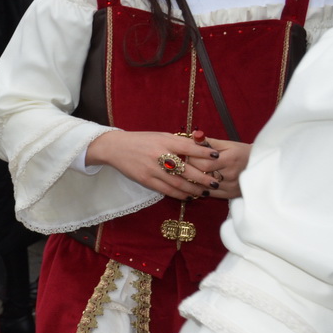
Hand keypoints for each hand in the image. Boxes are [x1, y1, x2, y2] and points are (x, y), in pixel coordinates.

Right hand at [83, 130, 220, 200]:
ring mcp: (152, 169)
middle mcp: (159, 155)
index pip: (188, 148)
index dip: (204, 153)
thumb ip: (179, 142)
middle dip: (203, 178)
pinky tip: (188, 196)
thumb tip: (202, 146)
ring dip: (193, 189)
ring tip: (205, 192)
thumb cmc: (141, 140)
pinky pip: (166, 190)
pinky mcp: (146, 180)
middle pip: (186, 170)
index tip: (217, 157)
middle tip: (215, 182)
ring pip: (178, 183)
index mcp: (164, 141)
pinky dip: (179, 194)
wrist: (116, 148)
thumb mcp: (160, 136)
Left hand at [182, 137, 249, 199]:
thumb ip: (210, 142)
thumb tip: (194, 135)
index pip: (204, 163)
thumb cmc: (241, 153)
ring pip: (204, 186)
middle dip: (191, 168)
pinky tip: (196, 182)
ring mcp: (231, 186)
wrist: (261, 166)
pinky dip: (200, 188)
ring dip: (194, 179)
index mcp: (230, 159)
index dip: (192, 159)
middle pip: (203, 174)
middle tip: (185, 163)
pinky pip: (209, 193)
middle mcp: (231, 174)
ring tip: (189, 172)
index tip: (186, 154)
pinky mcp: (230, 195)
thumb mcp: (228, 144)